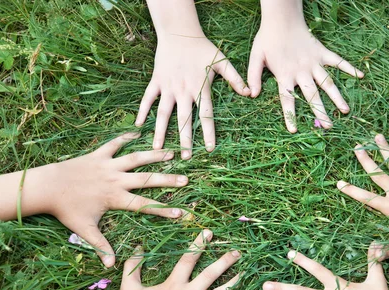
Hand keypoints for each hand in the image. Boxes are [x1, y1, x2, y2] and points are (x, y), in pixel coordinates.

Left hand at [42, 132, 187, 266]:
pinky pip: (114, 144)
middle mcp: (115, 179)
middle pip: (147, 179)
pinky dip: (126, 138)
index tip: (181, 213)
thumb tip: (111, 266)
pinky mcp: (98, 155)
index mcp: (115, 198)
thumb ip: (100, 246)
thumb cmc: (66, 210)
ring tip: (172, 153)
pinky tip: (138, 133)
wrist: (47, 186)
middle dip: (167, 180)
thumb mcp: (84, 230)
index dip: (164, 210)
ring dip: (154, 155)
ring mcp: (108, 165)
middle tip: (185, 179)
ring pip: (136, 158)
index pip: (144, 205)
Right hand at [114, 230, 240, 289]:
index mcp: (173, 284)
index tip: (209, 233)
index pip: (189, 258)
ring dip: (233, 284)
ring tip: (244, 275)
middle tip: (237, 252)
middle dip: (225, 261)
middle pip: (210, 274)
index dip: (199, 244)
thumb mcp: (129, 286)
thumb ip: (134, 266)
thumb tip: (139, 248)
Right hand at [135, 36, 249, 158]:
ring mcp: (168, 87)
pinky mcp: (156, 82)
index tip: (209, 149)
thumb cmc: (202, 48)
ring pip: (163, 113)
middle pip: (184, 120)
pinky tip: (138, 125)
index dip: (208, 132)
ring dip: (161, 132)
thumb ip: (235, 78)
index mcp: (200, 89)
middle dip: (185, 140)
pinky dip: (142, 111)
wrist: (179, 33)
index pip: (205, 115)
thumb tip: (250, 93)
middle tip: (185, 157)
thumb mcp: (222, 61)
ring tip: (158, 149)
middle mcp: (183, 91)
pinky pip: (147, 98)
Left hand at [248, 15, 362, 131]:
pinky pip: (338, 61)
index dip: (290, 115)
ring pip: (327, 82)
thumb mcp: (255, 57)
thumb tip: (252, 95)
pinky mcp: (322, 52)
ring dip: (337, 97)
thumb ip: (254, 76)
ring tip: (345, 111)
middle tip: (329, 127)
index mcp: (285, 75)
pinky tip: (361, 75)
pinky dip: (349, 67)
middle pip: (312, 95)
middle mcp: (301, 71)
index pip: (287, 99)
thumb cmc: (267, 39)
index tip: (294, 131)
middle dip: (321, 112)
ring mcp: (313, 62)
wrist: (282, 18)